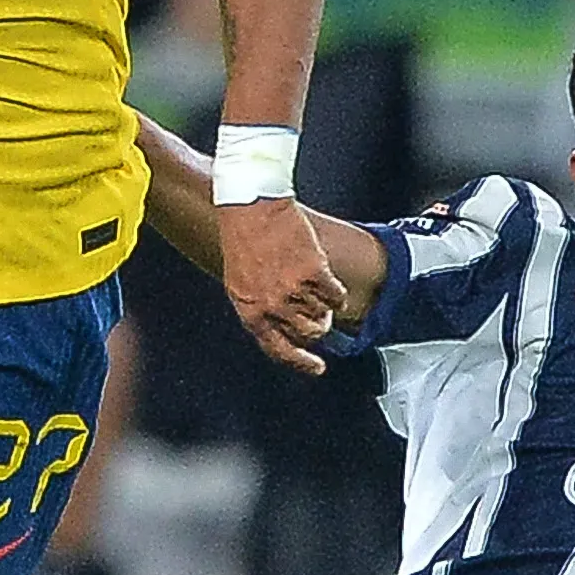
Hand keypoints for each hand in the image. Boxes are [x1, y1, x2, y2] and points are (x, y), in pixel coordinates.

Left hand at [216, 196, 344, 374]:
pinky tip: (327, 279)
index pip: (279, 350)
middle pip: (309, 334)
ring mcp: (295, 290)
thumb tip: (282, 328)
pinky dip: (336, 291)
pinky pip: (336, 294)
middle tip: (319, 312)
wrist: (251, 206)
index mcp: (251, 311)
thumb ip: (259, 308)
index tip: (317, 367)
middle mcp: (273, 306)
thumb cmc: (242, 239)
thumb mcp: (239, 282)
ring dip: (326, 306)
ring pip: (325, 315)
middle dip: (318, 326)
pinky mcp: (315, 272)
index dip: (301, 363)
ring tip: (317, 287)